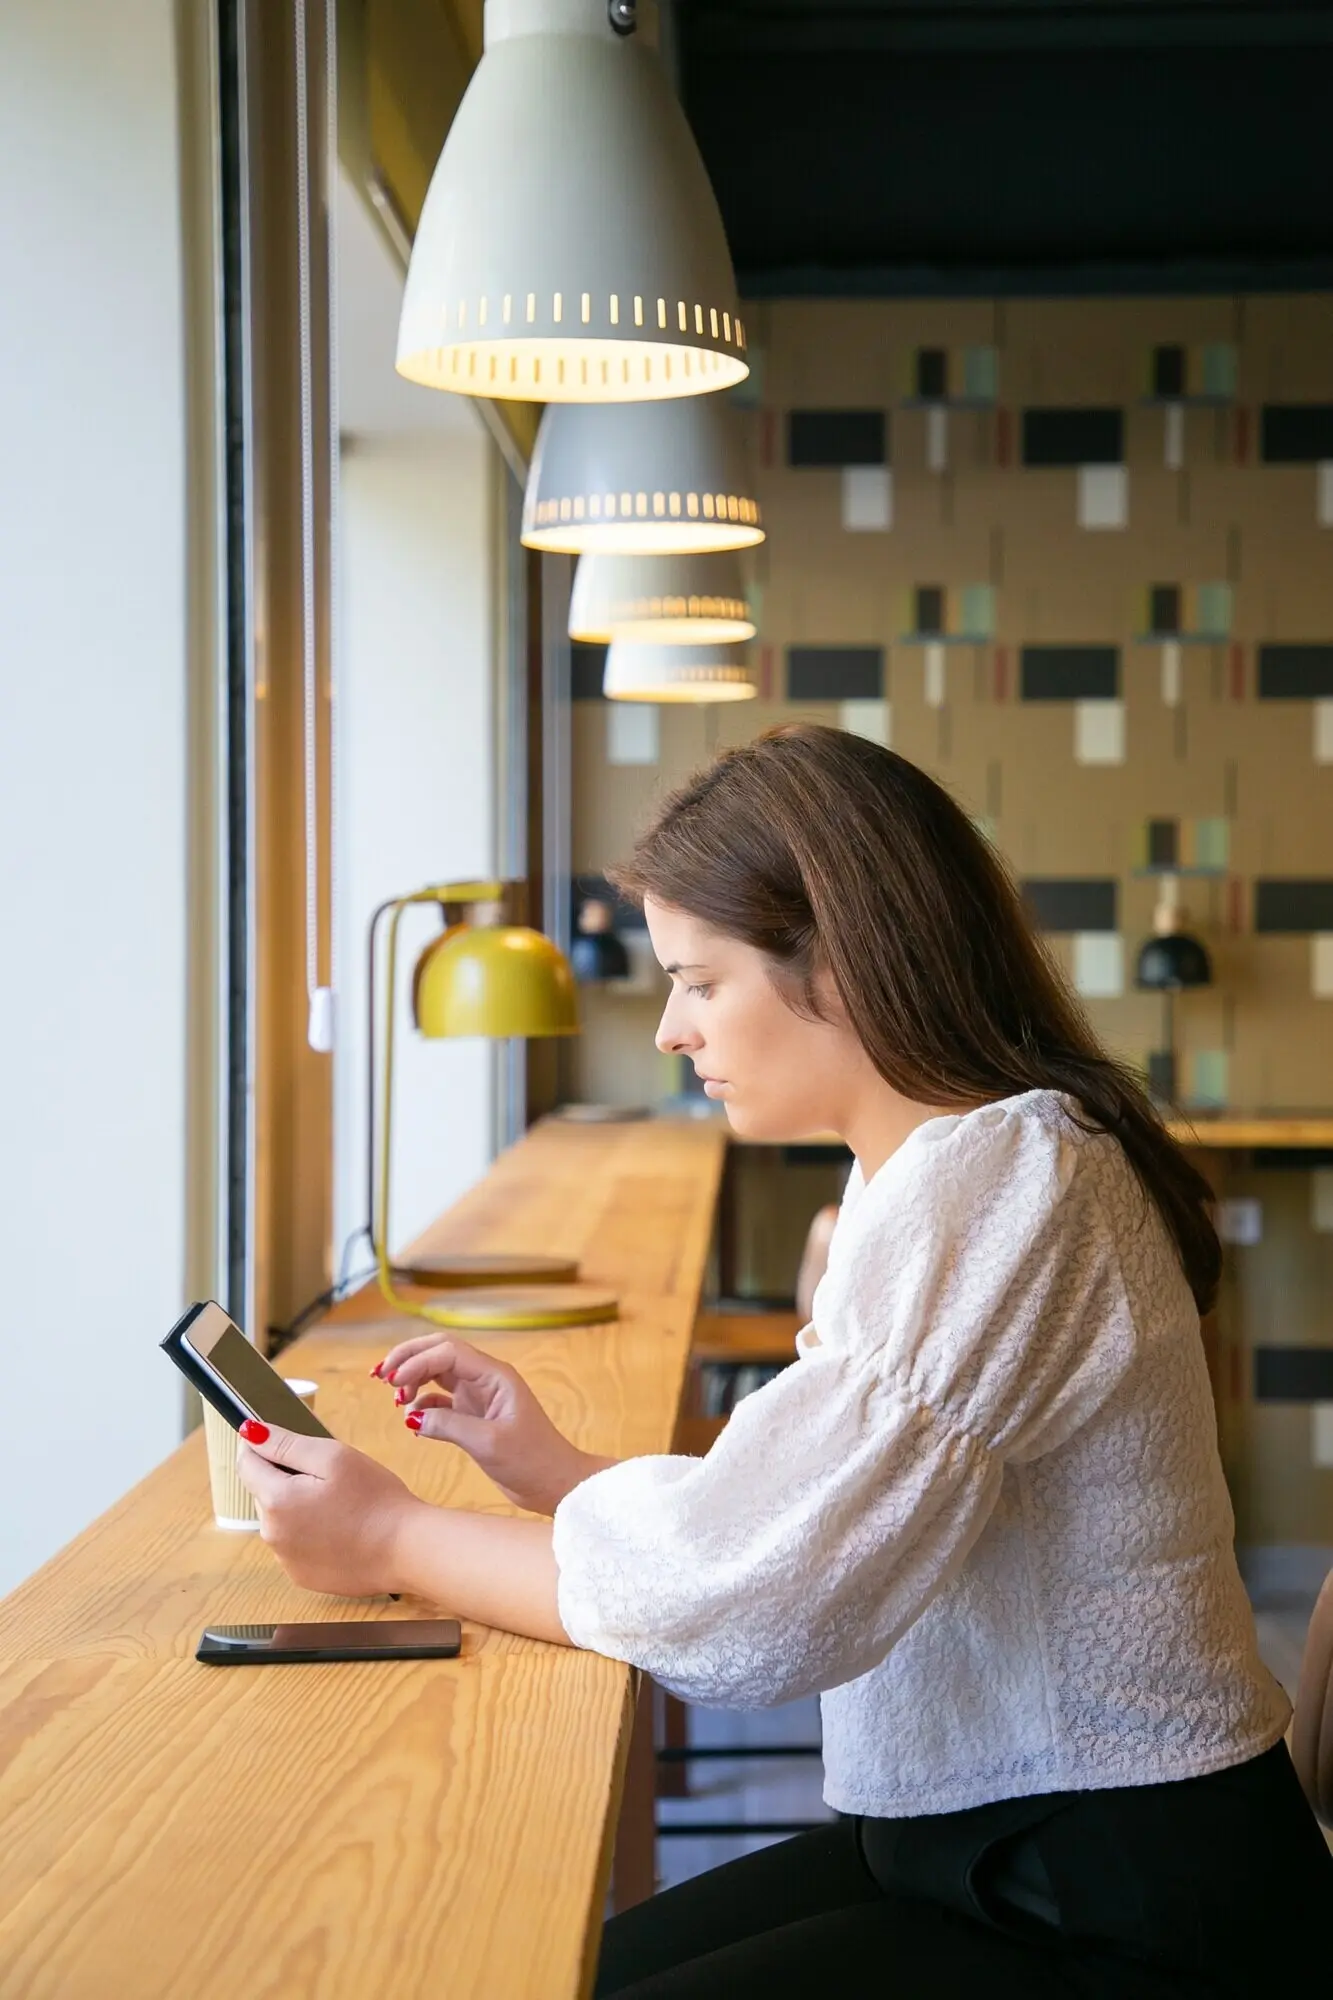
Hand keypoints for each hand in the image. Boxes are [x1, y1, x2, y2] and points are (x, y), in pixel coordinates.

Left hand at [235, 1422, 425, 1598]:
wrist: (407, 1550)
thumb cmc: (376, 1499)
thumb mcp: (333, 1457)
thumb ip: (287, 1444)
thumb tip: (249, 1432)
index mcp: (277, 1500)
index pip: (246, 1464)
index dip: (258, 1446)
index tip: (277, 1438)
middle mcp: (272, 1534)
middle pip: (264, 1493)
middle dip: (285, 1478)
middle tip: (327, 1475)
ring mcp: (286, 1560)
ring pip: (280, 1519)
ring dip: (297, 1507)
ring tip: (339, 1504)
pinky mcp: (303, 1576)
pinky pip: (295, 1545)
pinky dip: (309, 1534)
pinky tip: (340, 1529)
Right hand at [371, 1335, 612, 1515]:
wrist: (555, 1483)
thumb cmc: (533, 1460)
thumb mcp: (488, 1443)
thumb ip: (449, 1426)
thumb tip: (412, 1417)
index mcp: (494, 1375)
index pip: (447, 1352)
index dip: (417, 1361)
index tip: (393, 1382)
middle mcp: (485, 1379)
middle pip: (439, 1352)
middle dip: (408, 1359)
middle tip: (381, 1376)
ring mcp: (479, 1396)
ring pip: (437, 1374)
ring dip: (413, 1380)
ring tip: (397, 1401)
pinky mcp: (474, 1416)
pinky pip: (440, 1402)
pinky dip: (422, 1406)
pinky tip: (412, 1420)